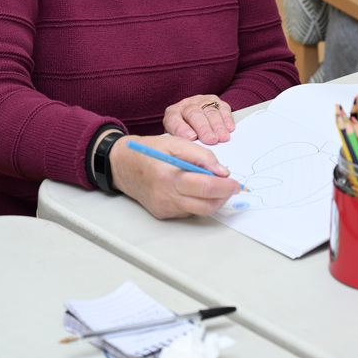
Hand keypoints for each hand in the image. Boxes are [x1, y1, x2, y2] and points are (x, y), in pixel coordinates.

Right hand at [109, 134, 241, 219]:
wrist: (121, 165)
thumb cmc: (148, 151)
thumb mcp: (175, 142)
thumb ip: (200, 155)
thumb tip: (222, 171)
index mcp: (168, 176)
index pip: (204, 187)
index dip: (225, 186)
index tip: (235, 182)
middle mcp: (166, 196)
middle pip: (205, 205)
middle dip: (223, 196)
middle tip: (232, 186)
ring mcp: (164, 208)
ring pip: (199, 211)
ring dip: (213, 200)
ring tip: (216, 185)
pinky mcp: (163, 214)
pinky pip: (188, 211)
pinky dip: (197, 201)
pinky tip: (193, 189)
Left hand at [163, 95, 234, 143]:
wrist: (193, 118)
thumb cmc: (185, 133)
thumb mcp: (178, 139)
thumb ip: (182, 144)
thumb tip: (191, 153)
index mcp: (172, 114)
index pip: (174, 120)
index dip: (182, 128)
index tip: (191, 138)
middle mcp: (186, 105)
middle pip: (194, 114)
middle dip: (203, 128)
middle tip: (210, 140)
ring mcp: (201, 101)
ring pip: (209, 111)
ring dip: (217, 125)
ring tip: (222, 137)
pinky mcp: (215, 101)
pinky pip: (222, 108)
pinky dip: (227, 119)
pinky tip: (229, 128)